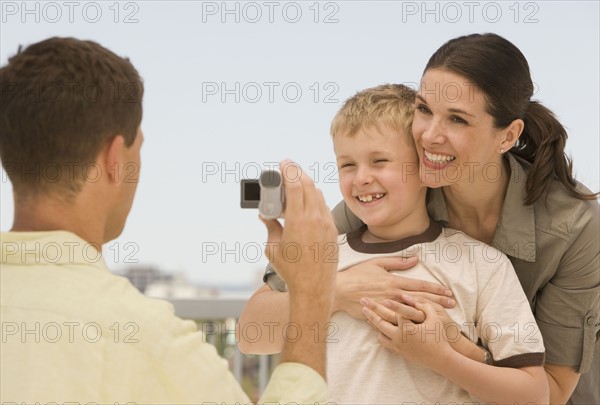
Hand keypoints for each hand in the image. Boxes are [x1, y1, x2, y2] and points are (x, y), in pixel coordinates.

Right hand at [261, 161, 337, 299]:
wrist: (314, 288)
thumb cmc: (291, 271)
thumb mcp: (273, 248)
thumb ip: (270, 226)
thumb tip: (264, 215)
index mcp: (298, 221)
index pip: (295, 185)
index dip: (289, 170)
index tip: (284, 163)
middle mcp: (315, 219)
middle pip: (308, 184)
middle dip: (297, 172)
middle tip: (288, 168)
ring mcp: (326, 224)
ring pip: (318, 194)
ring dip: (307, 184)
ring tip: (296, 182)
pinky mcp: (332, 230)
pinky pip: (324, 206)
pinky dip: (315, 198)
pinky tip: (307, 199)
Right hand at [334, 257, 454, 318]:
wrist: (340, 290)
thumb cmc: (358, 275)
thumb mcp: (377, 263)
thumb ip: (397, 262)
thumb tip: (415, 258)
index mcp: (394, 281)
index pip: (420, 286)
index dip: (435, 289)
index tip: (447, 291)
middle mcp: (394, 295)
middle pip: (421, 300)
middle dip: (438, 302)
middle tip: (452, 304)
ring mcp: (388, 307)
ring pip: (413, 312)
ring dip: (429, 314)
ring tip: (442, 316)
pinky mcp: (381, 316)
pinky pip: (399, 322)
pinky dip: (411, 324)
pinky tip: (421, 327)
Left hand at [361, 298, 454, 370]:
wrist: (441, 359)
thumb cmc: (439, 336)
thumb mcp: (436, 316)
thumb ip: (424, 304)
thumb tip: (410, 296)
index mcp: (408, 328)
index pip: (394, 312)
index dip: (385, 303)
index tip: (376, 296)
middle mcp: (400, 337)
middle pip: (381, 322)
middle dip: (371, 311)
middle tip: (362, 302)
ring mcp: (399, 345)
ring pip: (380, 333)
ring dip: (373, 323)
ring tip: (366, 314)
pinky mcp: (399, 352)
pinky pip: (385, 342)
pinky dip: (380, 334)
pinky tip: (377, 328)